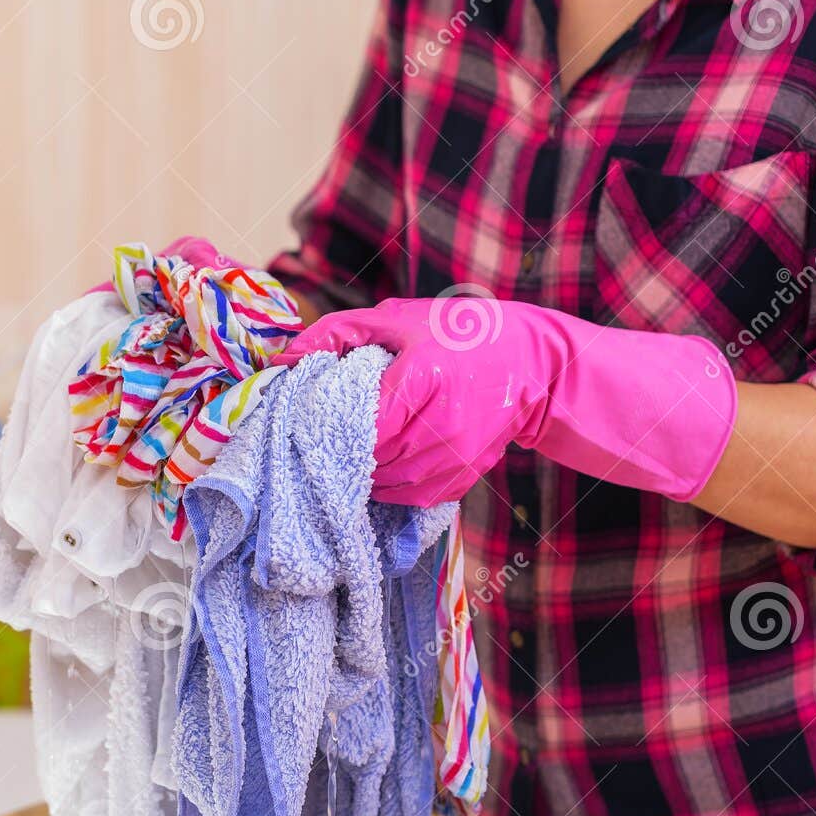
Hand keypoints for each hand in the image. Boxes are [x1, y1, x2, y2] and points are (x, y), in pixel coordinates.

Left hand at [275, 296, 736, 507]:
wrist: (531, 366)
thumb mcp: (396, 319)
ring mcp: (453, 461)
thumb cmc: (459, 334)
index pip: (358, 424)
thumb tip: (283, 357)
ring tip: (349, 447)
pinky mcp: (459, 482)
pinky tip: (382, 459)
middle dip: (339, 449)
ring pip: (384, 484)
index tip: (303, 421)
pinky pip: (406, 496)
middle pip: (367, 458)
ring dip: (361, 469)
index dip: (326, 428)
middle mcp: (441, 429)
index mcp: (423, 381)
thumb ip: (336, 334)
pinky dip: (387, 482)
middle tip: (319, 435)